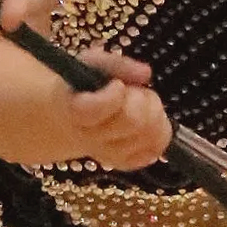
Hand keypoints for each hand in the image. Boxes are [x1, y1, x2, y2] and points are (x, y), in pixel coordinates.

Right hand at [66, 48, 170, 170]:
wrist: (67, 121)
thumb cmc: (80, 89)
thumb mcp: (89, 64)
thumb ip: (116, 64)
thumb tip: (145, 74)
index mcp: (75, 109)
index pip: (95, 110)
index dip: (114, 96)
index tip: (118, 85)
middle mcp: (90, 137)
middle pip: (132, 122)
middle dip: (142, 99)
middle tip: (134, 91)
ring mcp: (108, 153)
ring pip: (148, 137)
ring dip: (155, 114)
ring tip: (142, 104)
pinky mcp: (123, 162)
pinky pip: (154, 152)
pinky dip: (159, 134)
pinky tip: (149, 122)